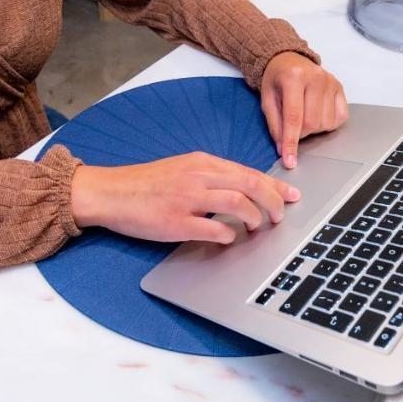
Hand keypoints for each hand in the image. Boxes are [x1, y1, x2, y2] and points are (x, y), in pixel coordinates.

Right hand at [70, 152, 301, 244]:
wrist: (111, 192)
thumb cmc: (146, 184)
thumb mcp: (182, 170)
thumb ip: (211, 177)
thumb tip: (243, 190)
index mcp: (201, 163)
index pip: (248, 171)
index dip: (274, 185)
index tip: (291, 195)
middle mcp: (197, 177)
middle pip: (249, 184)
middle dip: (272, 201)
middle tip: (280, 217)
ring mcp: (187, 199)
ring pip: (237, 203)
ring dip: (254, 217)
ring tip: (258, 228)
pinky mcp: (175, 222)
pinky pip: (213, 228)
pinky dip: (228, 234)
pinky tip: (229, 238)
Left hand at [260, 52, 348, 168]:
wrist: (289, 59)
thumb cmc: (277, 79)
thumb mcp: (267, 99)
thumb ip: (275, 124)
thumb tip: (283, 149)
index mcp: (293, 78)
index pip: (294, 118)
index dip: (291, 143)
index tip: (290, 161)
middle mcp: (316, 78)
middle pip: (312, 123)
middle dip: (300, 135)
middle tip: (292, 128)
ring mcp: (330, 82)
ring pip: (326, 123)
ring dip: (313, 129)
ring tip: (304, 117)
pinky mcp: (340, 88)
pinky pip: (339, 117)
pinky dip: (328, 124)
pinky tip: (318, 114)